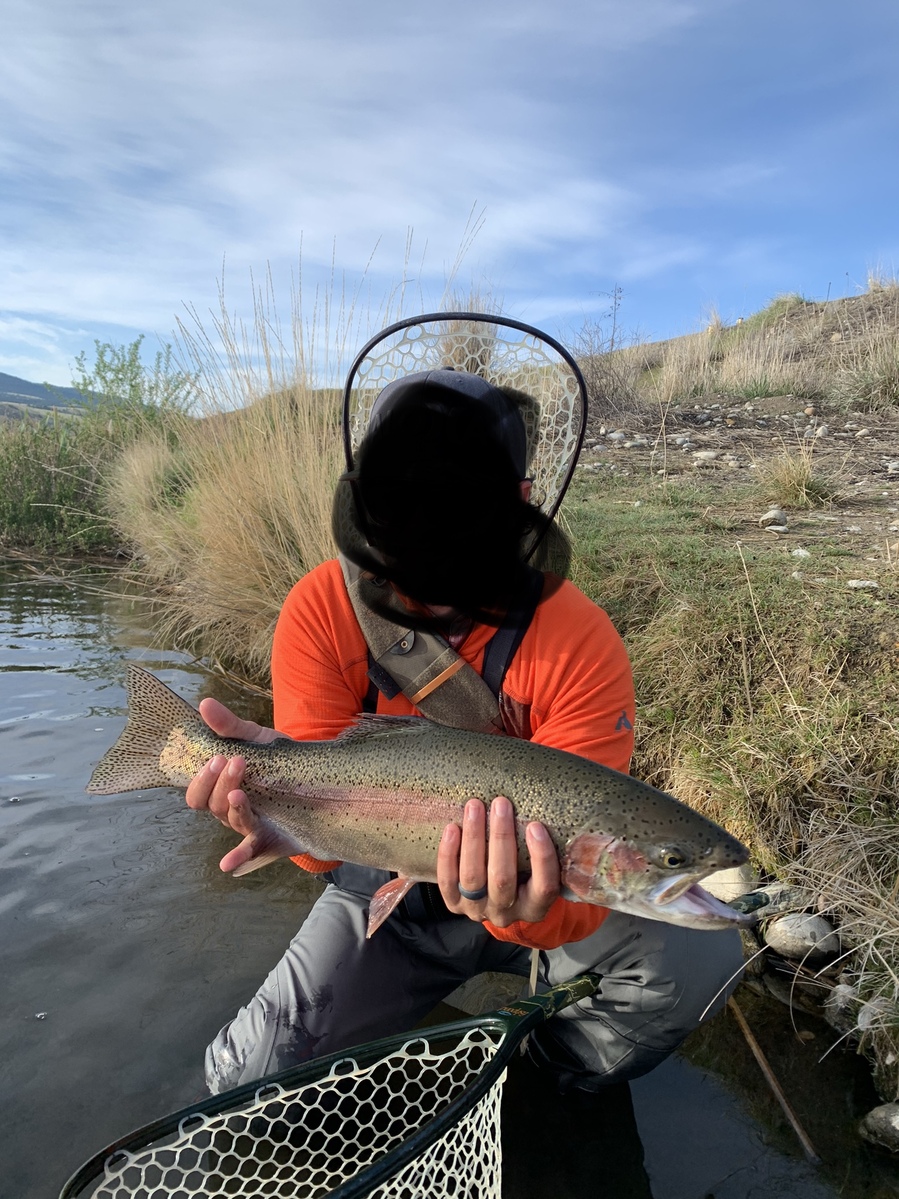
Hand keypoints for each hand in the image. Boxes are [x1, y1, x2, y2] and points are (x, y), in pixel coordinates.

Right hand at [184, 697, 279, 872]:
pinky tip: (227, 865)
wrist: (317, 778)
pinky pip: (253, 853)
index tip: (217, 758)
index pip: (197, 793)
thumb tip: (204, 703)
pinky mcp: (272, 839)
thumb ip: (230, 726)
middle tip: (235, 763)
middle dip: (219, 785)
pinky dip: (238, 859)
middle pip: (212, 807)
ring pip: (232, 822)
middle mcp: (231, 811)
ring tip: (240, 793)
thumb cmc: (277, 760)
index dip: (201, 779)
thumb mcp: (256, 740)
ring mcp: (251, 826)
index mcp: (222, 789)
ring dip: (234, 808)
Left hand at [437, 797, 559, 926]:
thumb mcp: (537, 869)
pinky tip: (452, 828)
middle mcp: (506, 912)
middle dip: (501, 837)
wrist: (496, 897)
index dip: (541, 858)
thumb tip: (538, 807)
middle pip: (502, 878)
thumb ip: (538, 850)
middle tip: (501, 804)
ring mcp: (478, 910)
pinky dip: (449, 854)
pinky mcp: (454, 905)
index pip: (544, 887)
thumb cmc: (523, 873)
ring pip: (473, 877)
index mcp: (535, 907)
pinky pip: (448, 881)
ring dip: (473, 838)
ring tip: (475, 807)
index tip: (535, 826)